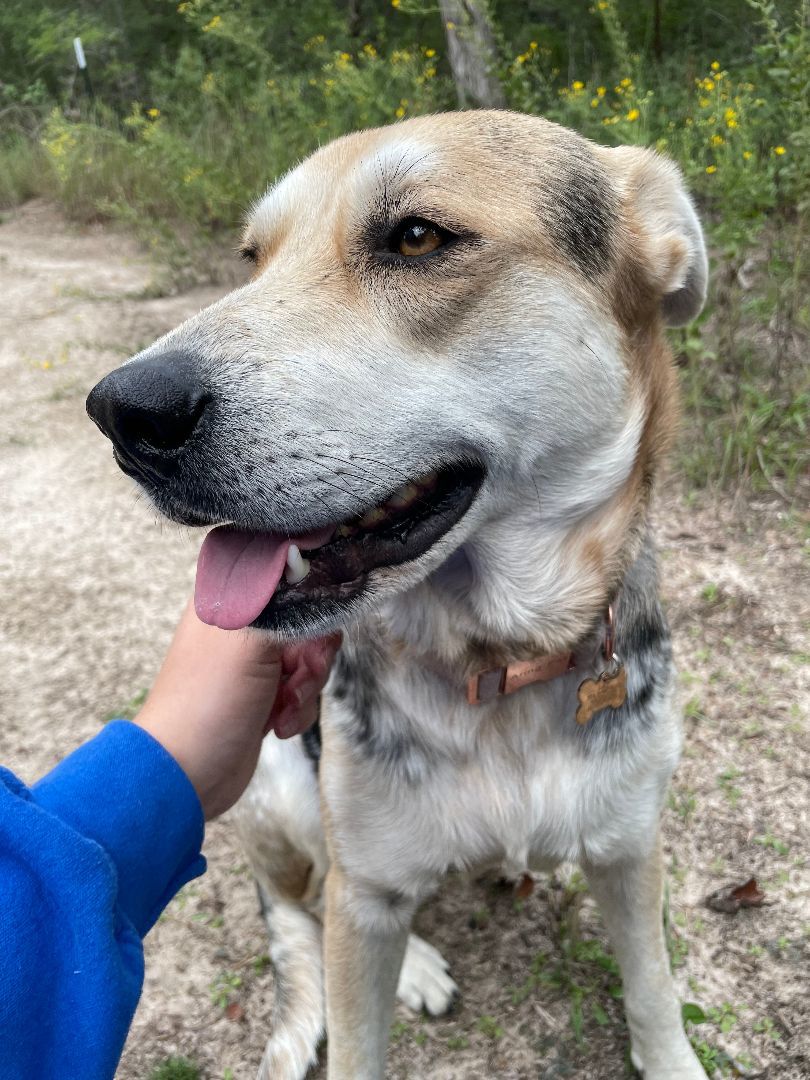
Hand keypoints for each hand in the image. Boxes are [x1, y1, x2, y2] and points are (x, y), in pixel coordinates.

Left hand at [136, 600, 339, 819]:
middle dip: (311, 655)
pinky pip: (303, 690)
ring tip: (284, 709)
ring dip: (307, 687)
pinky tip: (279, 725)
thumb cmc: (207, 702)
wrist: (187, 772)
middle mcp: (241, 627)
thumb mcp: (249, 643)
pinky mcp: (264, 695)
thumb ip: (286, 607)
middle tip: (296, 677)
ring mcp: (253, 663)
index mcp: (228, 600)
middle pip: (307, 621)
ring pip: (309, 658)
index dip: (306, 602)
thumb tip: (309, 576)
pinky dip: (299, 709)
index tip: (309, 628)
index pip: (284, 578)